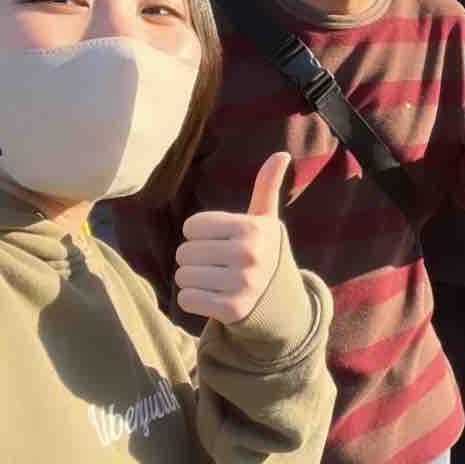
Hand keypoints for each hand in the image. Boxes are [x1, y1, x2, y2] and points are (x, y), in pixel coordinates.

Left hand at [175, 152, 288, 324]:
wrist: (280, 301)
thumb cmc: (264, 251)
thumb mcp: (266, 220)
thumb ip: (267, 186)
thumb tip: (282, 153)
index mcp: (252, 228)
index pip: (192, 226)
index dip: (200, 234)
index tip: (221, 242)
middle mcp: (248, 254)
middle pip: (184, 252)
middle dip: (196, 259)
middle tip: (218, 264)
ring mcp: (240, 283)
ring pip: (183, 276)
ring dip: (194, 280)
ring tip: (216, 281)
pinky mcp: (231, 309)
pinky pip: (186, 300)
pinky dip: (194, 300)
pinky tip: (214, 298)